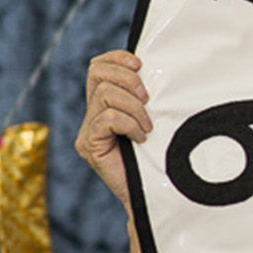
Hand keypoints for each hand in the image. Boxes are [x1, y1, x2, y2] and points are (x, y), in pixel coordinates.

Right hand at [75, 50, 152, 209]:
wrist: (154, 194)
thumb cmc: (163, 155)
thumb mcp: (158, 118)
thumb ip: (151, 98)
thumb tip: (164, 71)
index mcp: (106, 103)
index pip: (98, 66)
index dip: (117, 58)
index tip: (141, 65)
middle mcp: (92, 114)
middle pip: (97, 73)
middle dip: (128, 79)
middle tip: (148, 99)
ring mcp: (88, 130)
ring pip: (105, 95)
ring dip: (134, 107)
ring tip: (148, 125)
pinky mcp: (89, 146)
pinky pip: (107, 119)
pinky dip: (129, 123)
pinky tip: (142, 137)